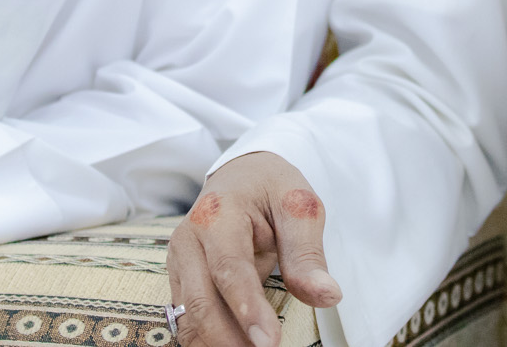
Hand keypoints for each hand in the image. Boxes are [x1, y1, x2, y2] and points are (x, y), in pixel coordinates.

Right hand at [167, 153, 340, 346]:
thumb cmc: (271, 189)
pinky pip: (186, 320)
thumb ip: (307, 253)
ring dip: (216, 344)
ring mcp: (179, 262)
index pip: (229, 268)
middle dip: (230, 339)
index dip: (248, 309)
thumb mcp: (298, 207)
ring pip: (188, 317)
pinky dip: (207, 342)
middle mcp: (188, 239)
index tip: (269, 343)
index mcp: (218, 214)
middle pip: (201, 301)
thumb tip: (327, 296)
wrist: (241, 176)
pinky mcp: (180, 280)